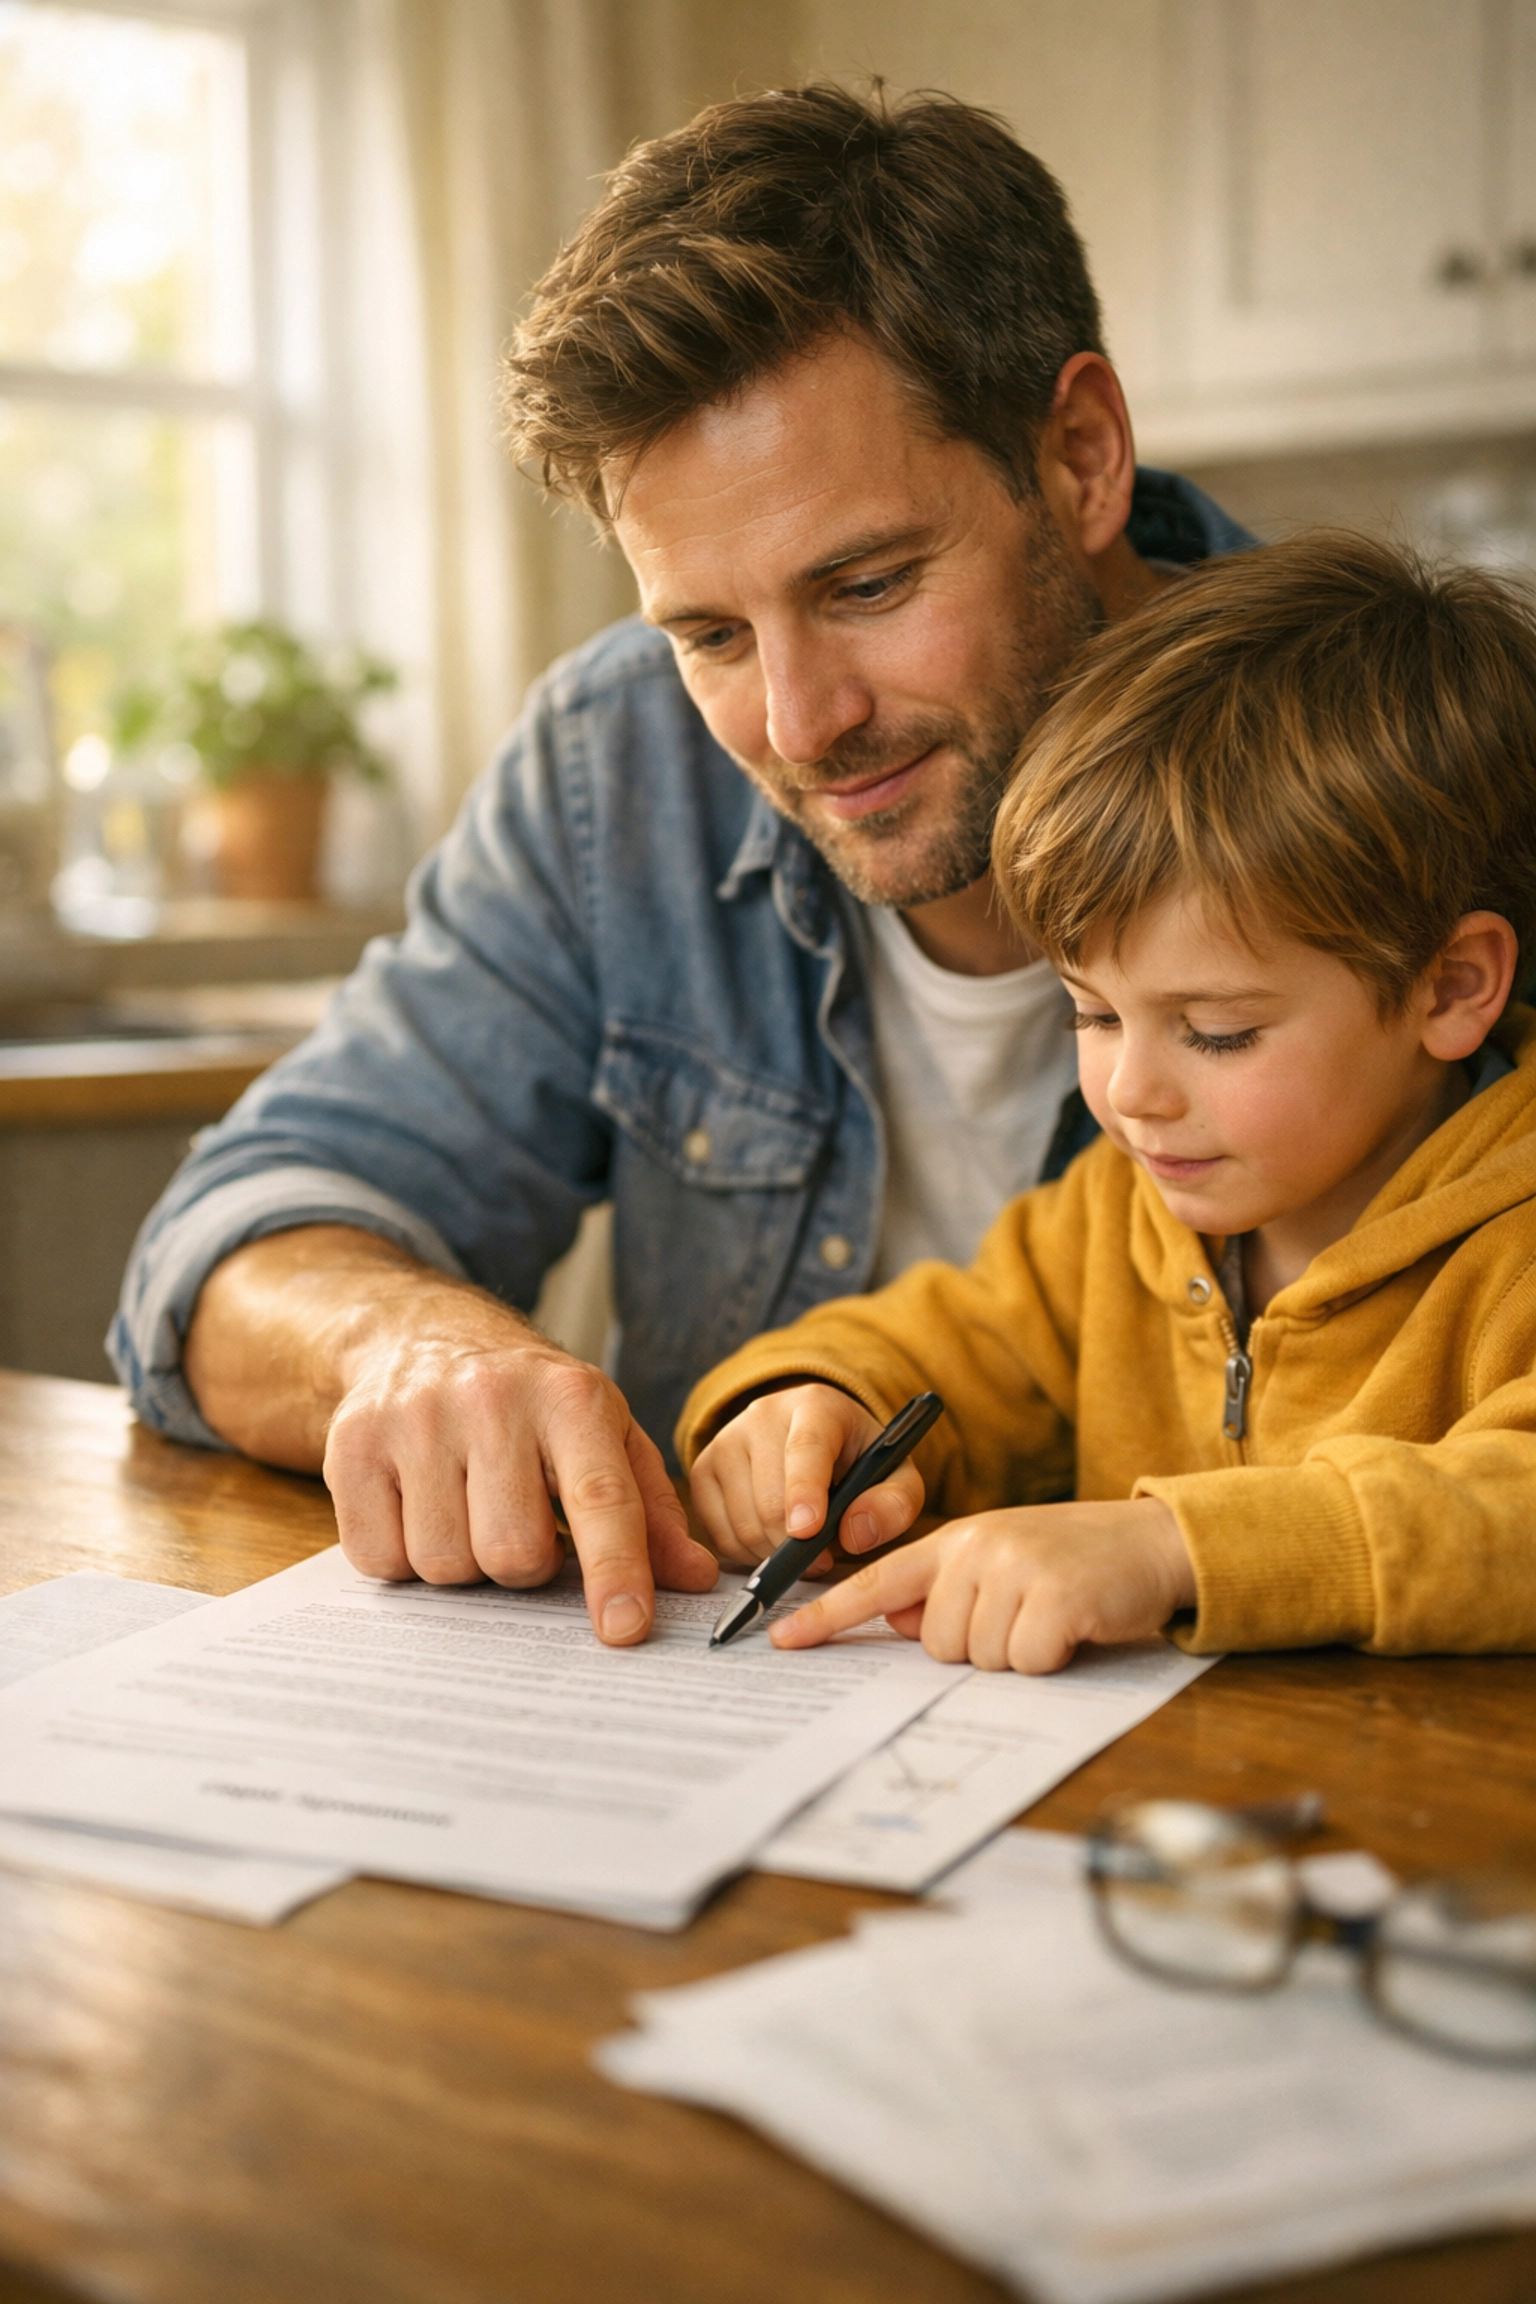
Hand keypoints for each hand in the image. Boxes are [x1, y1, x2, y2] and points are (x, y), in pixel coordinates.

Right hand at [185, 1227, 717, 1643]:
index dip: (615, 1570)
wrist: (423, 1337)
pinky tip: (419, 1510)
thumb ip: (653, 1512)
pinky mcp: (351, 1445)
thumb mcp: (606, 1436)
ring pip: (443, 1563)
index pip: (601, 1498)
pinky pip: (378, 1558)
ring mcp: (415, 1419)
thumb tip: (697, 1580)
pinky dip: (402, 1558)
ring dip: (462, 1563)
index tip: (624, 1629)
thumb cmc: (531, 1405)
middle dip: (523, 1567)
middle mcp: (491, 1399)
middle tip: (520, 1527)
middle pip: (512, 1552)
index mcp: (571, 1398)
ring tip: (468, 1511)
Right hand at [688, 1382, 924, 1569]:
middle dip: (797, 1544)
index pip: (804, 1448)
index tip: (808, 1531)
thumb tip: (856, 1532)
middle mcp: (763, 1414)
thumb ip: (894, 1504)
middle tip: (824, 1557)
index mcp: (816, 1405)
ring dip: (775, 1553)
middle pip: (769, 1497)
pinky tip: (772, 1539)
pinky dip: (748, 1553)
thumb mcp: (897, 1478)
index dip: (804, 1492)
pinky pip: (719, 1534)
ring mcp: (726, 1439)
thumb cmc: (860, 1462)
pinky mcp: (704, 1469)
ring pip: (742, 1522)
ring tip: (802, 1544)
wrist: (819, 1441)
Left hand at [770, 1498, 1194, 1672]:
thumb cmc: (1073, 1561)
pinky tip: (1072, 1627)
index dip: (828, 1615)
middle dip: (977, 1647)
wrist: (1151, 1542)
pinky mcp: (1055, 1597)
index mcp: (957, 1540)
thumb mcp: (1002, 1563)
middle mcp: (978, 1548)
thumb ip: (946, 1589)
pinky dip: (1050, 1658)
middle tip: (1023, 1617)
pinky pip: (1026, 1663)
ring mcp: (1016, 1569)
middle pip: (936, 1643)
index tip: (782, 1640)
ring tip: (1050, 1617)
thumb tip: (896, 1621)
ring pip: (978, 1658)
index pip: (878, 1581)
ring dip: (1017, 1653)